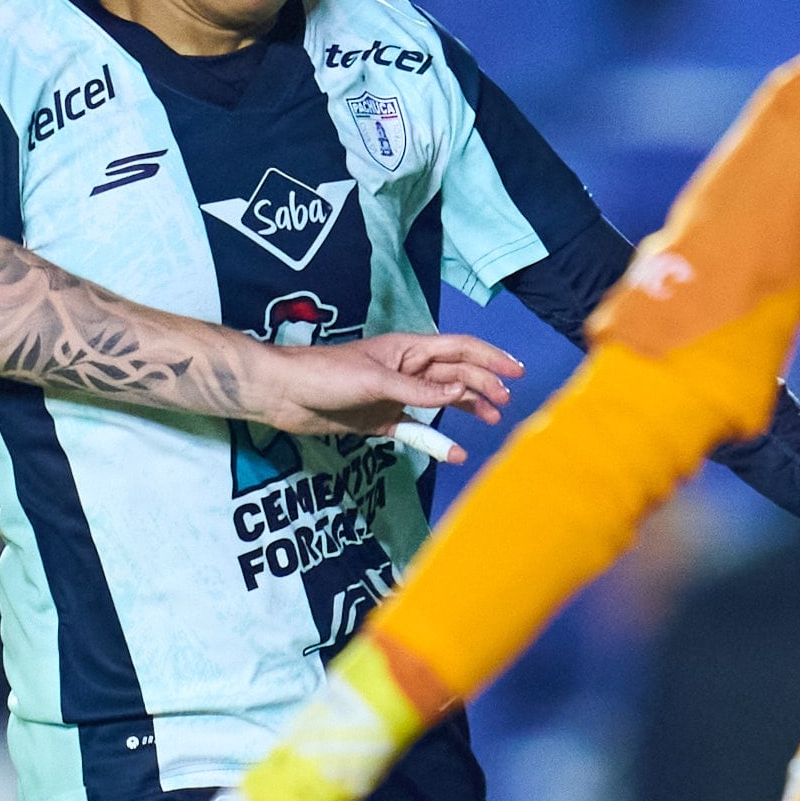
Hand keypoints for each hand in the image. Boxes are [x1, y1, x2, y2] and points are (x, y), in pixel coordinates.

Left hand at [251, 331, 519, 439]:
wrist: (283, 394)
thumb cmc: (326, 375)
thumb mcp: (376, 381)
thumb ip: (419, 389)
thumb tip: (462, 390)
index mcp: (408, 349)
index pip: (459, 348)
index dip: (490, 358)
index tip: (516, 372)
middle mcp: (407, 369)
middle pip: (456, 374)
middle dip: (483, 385)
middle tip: (504, 405)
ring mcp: (396, 395)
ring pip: (442, 399)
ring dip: (467, 407)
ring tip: (492, 420)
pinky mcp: (382, 420)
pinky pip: (417, 429)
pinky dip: (435, 439)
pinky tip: (453, 452)